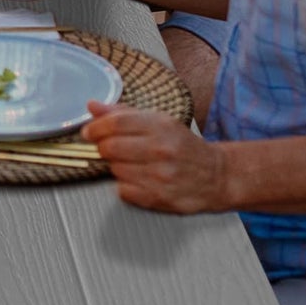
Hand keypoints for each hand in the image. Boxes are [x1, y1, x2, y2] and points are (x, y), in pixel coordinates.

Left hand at [82, 103, 227, 213]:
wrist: (216, 175)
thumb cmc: (183, 146)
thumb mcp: (158, 121)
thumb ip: (123, 113)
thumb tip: (92, 106)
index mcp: (160, 127)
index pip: (115, 123)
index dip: (95, 127)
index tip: (89, 132)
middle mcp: (160, 151)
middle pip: (110, 147)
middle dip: (104, 147)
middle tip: (109, 148)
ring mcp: (160, 176)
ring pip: (115, 169)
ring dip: (117, 166)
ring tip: (132, 164)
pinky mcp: (158, 198)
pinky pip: (123, 190)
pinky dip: (125, 185)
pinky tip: (139, 179)